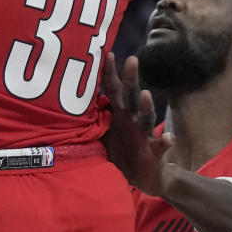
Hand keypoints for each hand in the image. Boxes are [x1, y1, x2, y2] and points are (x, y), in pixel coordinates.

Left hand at [102, 52, 174, 196]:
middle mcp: (131, 119)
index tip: (106, 53)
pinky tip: (167, 138)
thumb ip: (90, 117)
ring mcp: (144, 134)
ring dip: (146, 106)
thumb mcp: (101, 133)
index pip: (113, 88)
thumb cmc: (118, 151)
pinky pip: (160, 146)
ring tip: (145, 95)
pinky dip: (165, 141)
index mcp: (118, 113)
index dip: (109, 72)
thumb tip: (63, 102)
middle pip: (131, 95)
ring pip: (146, 117)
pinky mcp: (154, 153)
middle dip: (131, 78)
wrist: (141, 179)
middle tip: (131, 59)